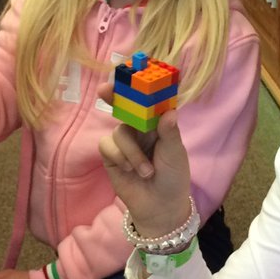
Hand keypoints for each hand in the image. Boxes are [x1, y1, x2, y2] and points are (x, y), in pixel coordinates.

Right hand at [98, 86, 191, 240]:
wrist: (161, 207)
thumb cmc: (174, 177)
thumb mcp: (175, 154)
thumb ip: (169, 133)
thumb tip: (170, 112)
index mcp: (158, 123)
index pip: (148, 99)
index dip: (138, 85)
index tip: (131, 72)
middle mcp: (140, 128)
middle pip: (124, 105)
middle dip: (114, 95)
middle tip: (104, 89)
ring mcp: (125, 141)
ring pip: (119, 131)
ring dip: (132, 153)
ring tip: (146, 171)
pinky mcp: (111, 156)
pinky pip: (107, 146)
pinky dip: (119, 157)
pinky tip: (129, 170)